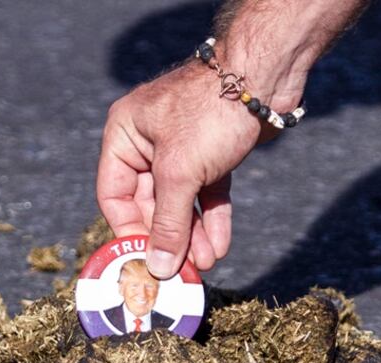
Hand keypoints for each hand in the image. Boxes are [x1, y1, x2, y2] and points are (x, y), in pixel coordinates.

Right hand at [96, 62, 270, 277]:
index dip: (128, 231)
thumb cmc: (211, 111)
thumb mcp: (181, 173)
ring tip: (205, 264)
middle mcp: (148, 141)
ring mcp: (181, 147)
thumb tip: (159, 267)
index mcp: (124, 136)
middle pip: (149, 203)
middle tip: (179, 271)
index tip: (143, 262)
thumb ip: (169, 223)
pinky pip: (206, 193)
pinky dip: (212, 219)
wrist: (266, 74)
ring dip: (192, 235)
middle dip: (169, 237)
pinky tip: (219, 246)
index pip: (114, 195)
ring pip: (181, 202)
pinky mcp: (212, 152)